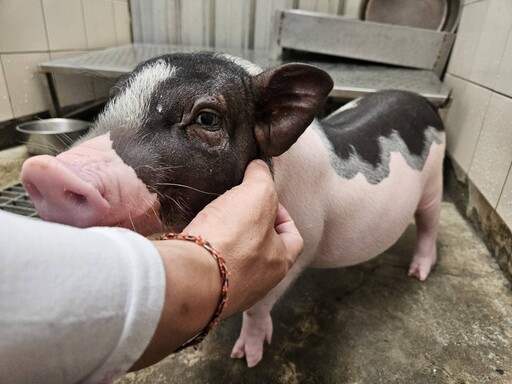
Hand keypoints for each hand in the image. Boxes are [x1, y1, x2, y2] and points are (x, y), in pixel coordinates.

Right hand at [132, 160, 301, 369]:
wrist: (188, 277)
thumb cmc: (231, 238)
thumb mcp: (257, 195)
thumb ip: (262, 178)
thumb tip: (258, 167)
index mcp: (280, 263)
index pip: (293, 237)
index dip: (282, 214)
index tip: (263, 200)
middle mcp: (259, 283)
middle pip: (262, 249)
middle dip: (250, 227)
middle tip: (234, 208)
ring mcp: (230, 293)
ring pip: (234, 261)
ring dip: (225, 242)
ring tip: (212, 221)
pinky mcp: (203, 295)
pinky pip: (208, 270)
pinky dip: (204, 255)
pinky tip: (194, 239)